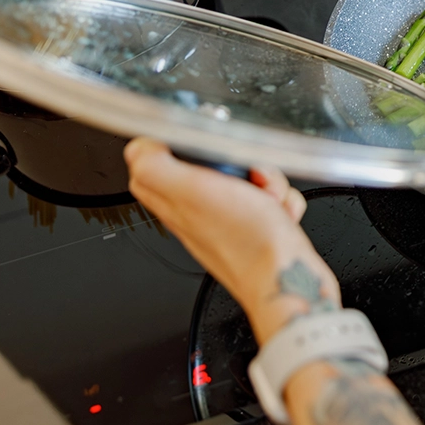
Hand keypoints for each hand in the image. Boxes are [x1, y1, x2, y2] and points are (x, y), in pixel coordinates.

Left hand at [124, 139, 340, 343]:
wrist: (286, 278)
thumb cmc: (245, 242)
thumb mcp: (190, 190)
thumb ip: (154, 165)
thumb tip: (138, 147)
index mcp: (173, 200)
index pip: (154, 162)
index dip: (177, 147)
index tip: (201, 148)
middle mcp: (197, 211)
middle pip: (209, 164)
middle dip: (237, 161)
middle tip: (244, 174)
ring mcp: (229, 219)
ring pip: (246, 178)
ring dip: (267, 181)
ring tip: (268, 198)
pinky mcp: (259, 227)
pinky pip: (270, 199)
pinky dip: (282, 202)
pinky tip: (281, 213)